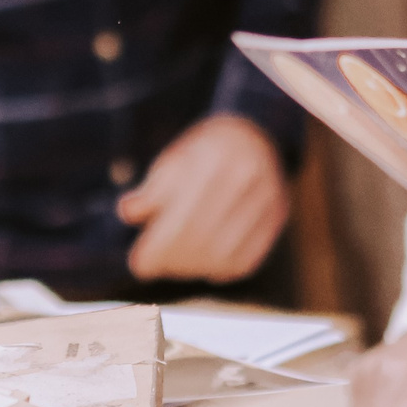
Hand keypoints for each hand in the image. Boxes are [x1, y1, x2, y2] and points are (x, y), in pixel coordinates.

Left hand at [118, 114, 288, 281]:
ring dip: (191, 268)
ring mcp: (268, 199)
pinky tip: (200, 265)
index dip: (158, 246)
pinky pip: (246, 261)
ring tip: (172, 266)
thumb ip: (151, 190)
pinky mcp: (278, 217)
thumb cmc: (202, 154)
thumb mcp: (172, 161)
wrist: (253, 136)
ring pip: (224, 254)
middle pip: (203, 236)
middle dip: (170, 260)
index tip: (138, 265)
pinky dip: (218, 270)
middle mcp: (247, 177)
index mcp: (215, 157)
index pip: (183, 216)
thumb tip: (128, 214)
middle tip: (150, 268)